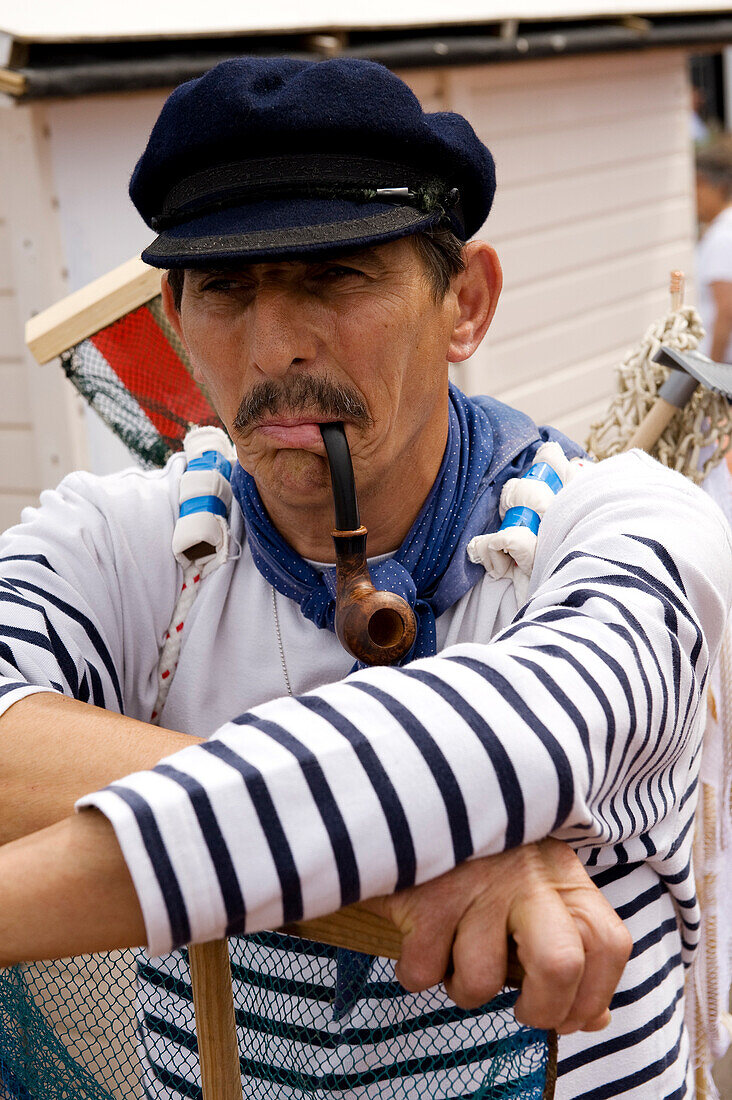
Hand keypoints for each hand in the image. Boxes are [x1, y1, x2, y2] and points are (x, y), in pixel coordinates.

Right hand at [361, 839, 631, 1034]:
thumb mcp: (540, 892)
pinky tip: (422, 936)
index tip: (567, 1014)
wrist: (421, 802)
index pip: (609, 946)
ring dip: (463, 986)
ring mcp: (475, 884)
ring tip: (456, 954)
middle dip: (542, 1010)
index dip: (593, 997)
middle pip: (560, 966)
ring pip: (480, 982)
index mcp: (564, 874)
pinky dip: (418, 968)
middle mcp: (527, 876)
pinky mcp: (426, 895)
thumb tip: (596, 1020)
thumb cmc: (486, 863)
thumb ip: (573, 952)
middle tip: (521, 1008)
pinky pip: (423, 971)